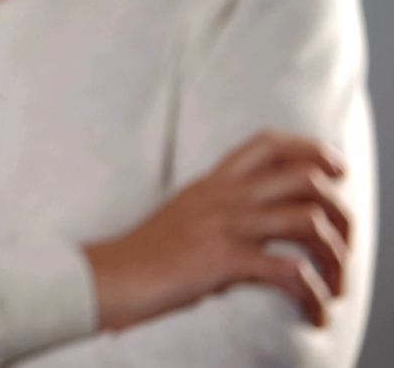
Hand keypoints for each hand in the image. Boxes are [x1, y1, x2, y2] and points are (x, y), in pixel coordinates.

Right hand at [84, 130, 350, 329]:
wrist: (109, 276)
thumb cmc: (143, 255)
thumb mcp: (181, 213)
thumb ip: (216, 205)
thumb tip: (254, 218)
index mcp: (211, 182)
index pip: (268, 144)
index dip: (312, 150)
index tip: (336, 168)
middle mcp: (223, 196)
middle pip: (304, 179)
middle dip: (340, 210)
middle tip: (346, 241)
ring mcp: (226, 225)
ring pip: (308, 221)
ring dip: (337, 256)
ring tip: (339, 282)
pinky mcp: (225, 259)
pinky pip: (291, 272)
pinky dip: (316, 295)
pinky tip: (316, 310)